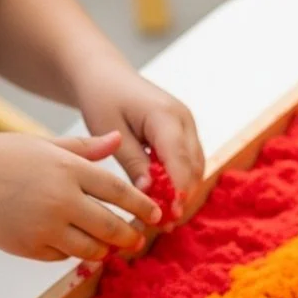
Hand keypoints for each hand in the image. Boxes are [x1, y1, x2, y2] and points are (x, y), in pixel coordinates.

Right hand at [0, 132, 160, 260]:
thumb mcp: (42, 145)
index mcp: (68, 169)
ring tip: (108, 245)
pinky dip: (70, 252)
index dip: (143, 206)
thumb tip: (118, 139)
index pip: (119, 192)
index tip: (156, 214)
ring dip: (104, 249)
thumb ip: (84, 148)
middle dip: (130, 236)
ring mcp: (47, 226)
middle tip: (137, 240)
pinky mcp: (32, 248)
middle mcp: (61, 199)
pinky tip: (66, 242)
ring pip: (93, 249)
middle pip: (113, 227)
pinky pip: (64, 256)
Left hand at [76, 66, 202, 219]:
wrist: (104, 73)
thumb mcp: (109, 129)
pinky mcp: (185, 133)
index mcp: (165, 115)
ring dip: (182, 192)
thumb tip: (149, 193)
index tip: (170, 216)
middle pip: (193, 168)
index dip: (178, 191)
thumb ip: (132, 162)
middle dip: (181, 197)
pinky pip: (190, 163)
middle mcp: (184, 120)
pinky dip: (180, 182)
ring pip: (196, 168)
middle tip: (163, 224)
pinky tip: (163, 198)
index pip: (180, 160)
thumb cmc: (101, 96)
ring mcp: (188, 126)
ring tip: (163, 216)